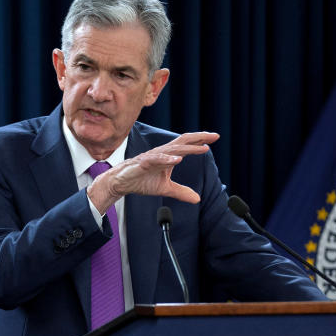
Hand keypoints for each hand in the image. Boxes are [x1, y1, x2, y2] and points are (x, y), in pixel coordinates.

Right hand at [87, 131, 219, 209]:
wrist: (121, 183)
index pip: (187, 144)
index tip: (215, 138)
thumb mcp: (165, 188)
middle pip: (183, 141)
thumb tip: (197, 199)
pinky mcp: (143, 163)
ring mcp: (153, 157)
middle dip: (199, 137)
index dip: (200, 140)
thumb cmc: (142, 181)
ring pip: (173, 149)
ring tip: (203, 147)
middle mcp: (162, 152)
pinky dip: (167, 159)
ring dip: (189, 148)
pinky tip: (178, 160)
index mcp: (168, 156)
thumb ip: (181, 191)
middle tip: (215, 136)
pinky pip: (157, 159)